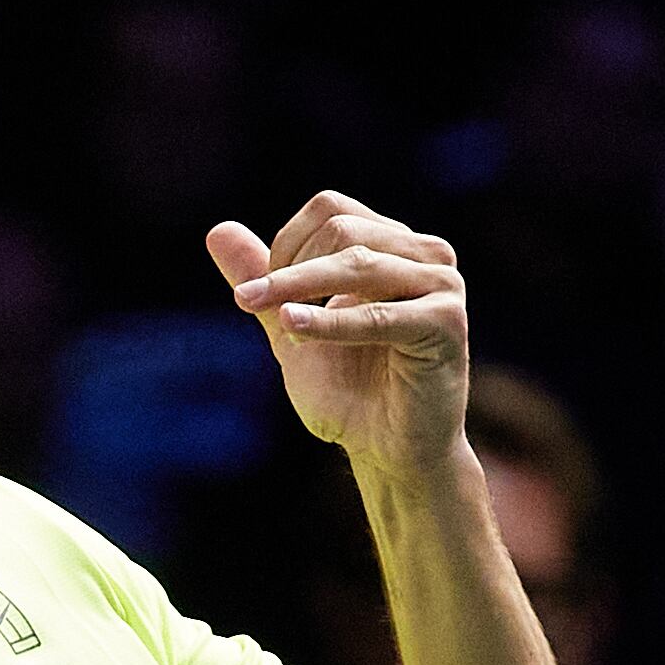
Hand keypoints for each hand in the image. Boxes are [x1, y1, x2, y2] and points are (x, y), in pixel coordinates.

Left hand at [210, 193, 469, 482]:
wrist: (391, 453)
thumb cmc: (349, 394)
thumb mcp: (291, 329)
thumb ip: (262, 280)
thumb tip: (216, 229)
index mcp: (392, 245)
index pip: (330, 211)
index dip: (286, 245)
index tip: (258, 292)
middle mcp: (424, 254)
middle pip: (341, 231)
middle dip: (288, 269)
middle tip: (251, 303)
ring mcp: (442, 284)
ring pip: (359, 263)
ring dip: (301, 290)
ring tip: (273, 319)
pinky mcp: (448, 322)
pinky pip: (379, 315)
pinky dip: (331, 323)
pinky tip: (292, 330)